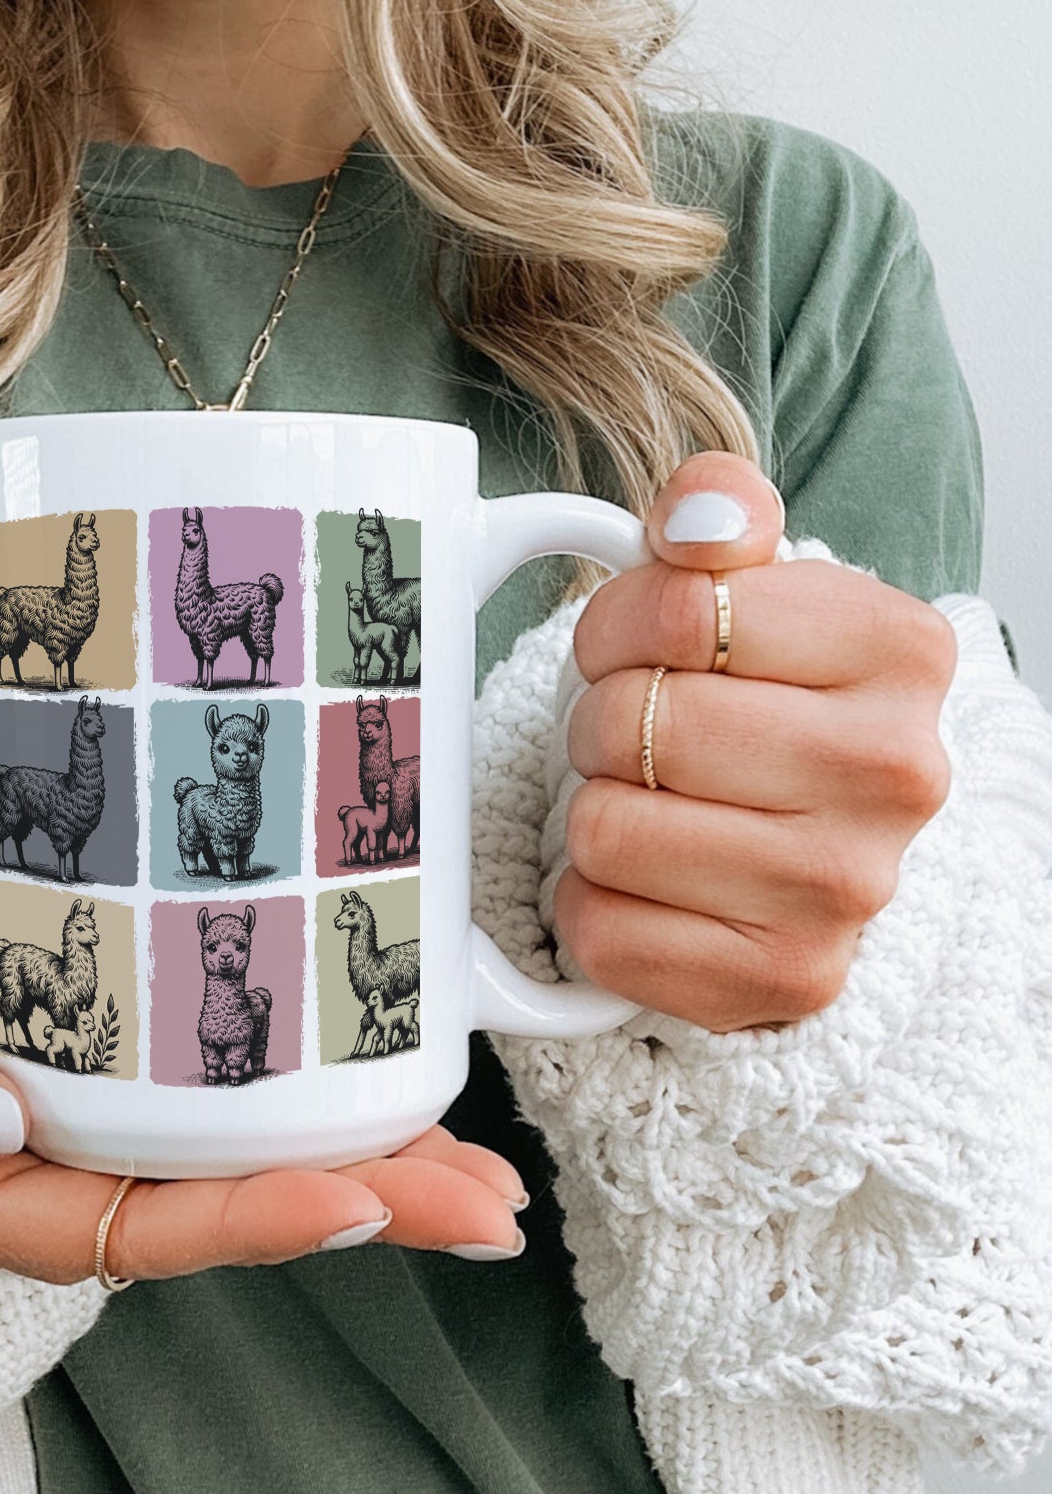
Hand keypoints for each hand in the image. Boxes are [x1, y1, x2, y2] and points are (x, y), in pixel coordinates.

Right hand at [0, 939, 530, 1280]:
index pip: (142, 1228)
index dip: (253, 1219)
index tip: (358, 1198)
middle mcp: (67, 1192)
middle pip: (228, 1213)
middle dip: (364, 1207)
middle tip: (484, 1201)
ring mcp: (99, 1146)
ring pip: (246, 1172)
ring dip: (367, 1171)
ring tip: (480, 1172)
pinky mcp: (118, 1091)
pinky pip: (226, 1118)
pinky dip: (314, 1113)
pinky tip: (392, 1100)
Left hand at [559, 454, 957, 1031]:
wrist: (805, 839)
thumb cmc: (759, 701)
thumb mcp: (748, 583)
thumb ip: (716, 510)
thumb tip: (698, 517)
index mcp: (900, 650)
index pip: (675, 609)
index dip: (618, 627)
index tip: (644, 650)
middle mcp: (897, 774)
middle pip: (634, 723)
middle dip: (603, 721)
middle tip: (640, 737)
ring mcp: (847, 892)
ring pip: (606, 830)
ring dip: (596, 812)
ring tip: (651, 805)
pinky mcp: (783, 983)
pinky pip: (601, 930)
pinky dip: (593, 905)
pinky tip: (650, 886)